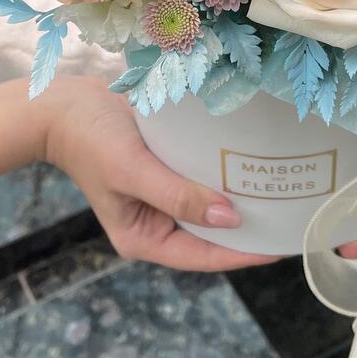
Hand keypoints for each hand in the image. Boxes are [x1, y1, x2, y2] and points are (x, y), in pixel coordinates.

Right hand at [36, 76, 356, 270]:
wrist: (62, 102)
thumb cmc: (90, 140)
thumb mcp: (132, 172)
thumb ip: (178, 196)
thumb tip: (230, 218)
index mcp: (146, 237)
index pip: (206, 255)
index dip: (245, 253)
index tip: (283, 246)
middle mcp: (159, 219)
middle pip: (213, 232)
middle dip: (251, 227)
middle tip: (294, 215)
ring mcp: (165, 190)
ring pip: (212, 202)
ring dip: (242, 194)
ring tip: (284, 188)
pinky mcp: (169, 162)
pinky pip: (204, 172)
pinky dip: (227, 168)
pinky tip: (253, 157)